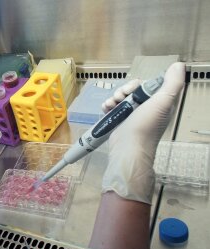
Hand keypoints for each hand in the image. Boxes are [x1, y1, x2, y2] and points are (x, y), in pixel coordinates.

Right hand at [102, 62, 184, 203]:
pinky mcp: (119, 121)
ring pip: (120, 98)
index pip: (148, 86)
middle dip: (123, 90)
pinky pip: (112, 107)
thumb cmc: (146, 126)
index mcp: (158, 103)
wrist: (128, 148)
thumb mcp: (163, 102)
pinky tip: (106, 109)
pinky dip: (107, 106)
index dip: (138, 84)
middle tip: (121, 97)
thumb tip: (178, 65)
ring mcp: (131, 116)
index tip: (134, 89)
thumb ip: (173, 83)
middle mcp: (145, 108)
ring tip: (111, 105)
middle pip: (132, 90)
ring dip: (113, 97)